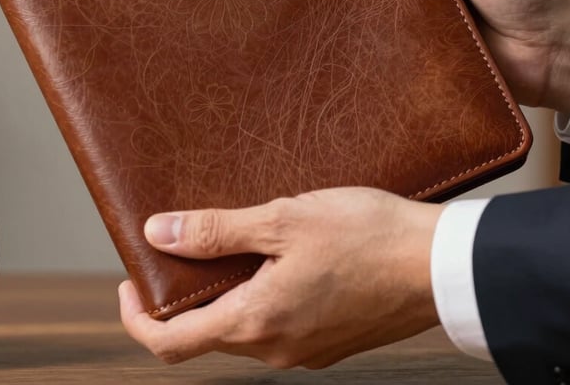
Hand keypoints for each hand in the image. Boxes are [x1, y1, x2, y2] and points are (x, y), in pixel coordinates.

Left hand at [119, 188, 440, 367]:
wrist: (440, 264)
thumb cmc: (366, 236)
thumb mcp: (282, 221)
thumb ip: (216, 232)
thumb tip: (158, 234)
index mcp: (256, 323)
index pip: (170, 343)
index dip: (135, 316)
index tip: (129, 281)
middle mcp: (276, 348)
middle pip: (206, 334)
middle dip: (183, 297)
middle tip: (182, 247)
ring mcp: (306, 349)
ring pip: (241, 327)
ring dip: (223, 293)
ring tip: (231, 242)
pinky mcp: (330, 339)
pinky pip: (276, 324)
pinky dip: (257, 296)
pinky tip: (275, 256)